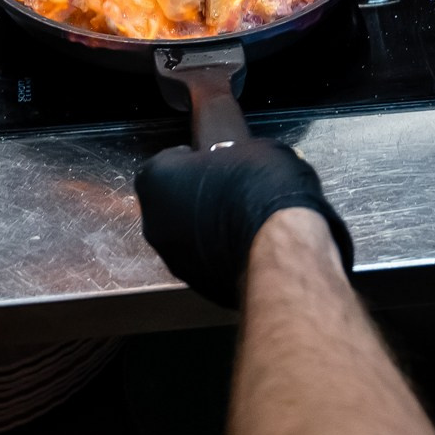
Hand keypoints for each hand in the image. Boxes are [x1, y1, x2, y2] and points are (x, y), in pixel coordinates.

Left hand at [134, 136, 353, 307]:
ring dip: (209, 229)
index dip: (199, 159)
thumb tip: (241, 161)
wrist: (279, 246)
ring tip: (245, 220)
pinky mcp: (198, 286)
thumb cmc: (259, 191)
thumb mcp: (252, 148)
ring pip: (188, 237)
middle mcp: (155, 221)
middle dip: (200, 197)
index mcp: (157, 178)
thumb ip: (229, 155)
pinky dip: (222, 255)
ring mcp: (174, 258)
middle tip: (233, 191)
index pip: (171, 160)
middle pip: (174, 202)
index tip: (219, 161)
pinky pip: (207, 262)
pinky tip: (249, 245)